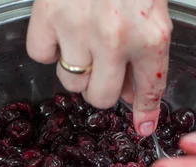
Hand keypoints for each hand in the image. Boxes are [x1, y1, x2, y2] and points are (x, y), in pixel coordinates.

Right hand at [26, 0, 171, 135]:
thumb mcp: (154, 11)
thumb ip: (145, 54)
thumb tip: (130, 97)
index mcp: (150, 34)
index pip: (149, 88)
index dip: (144, 112)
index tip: (143, 126)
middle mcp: (115, 37)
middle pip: (100, 98)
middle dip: (102, 86)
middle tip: (103, 65)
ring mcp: (78, 27)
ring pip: (70, 82)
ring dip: (76, 67)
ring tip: (83, 37)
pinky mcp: (47, 15)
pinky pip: (41, 55)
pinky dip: (49, 46)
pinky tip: (62, 27)